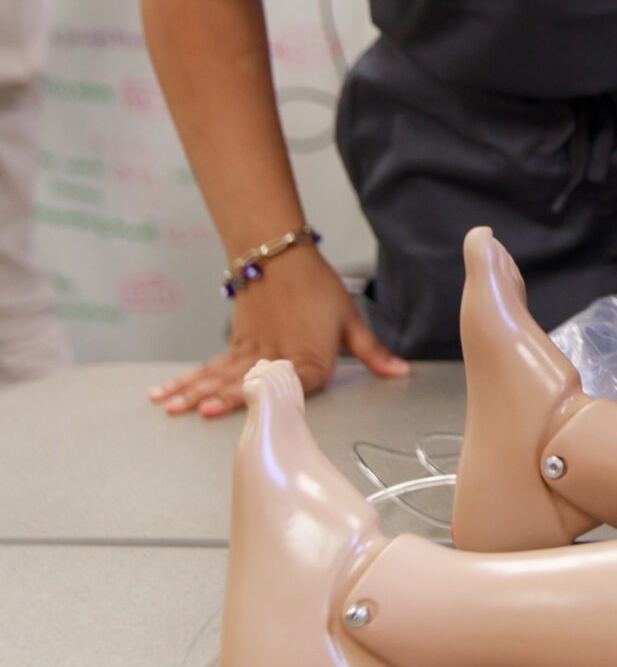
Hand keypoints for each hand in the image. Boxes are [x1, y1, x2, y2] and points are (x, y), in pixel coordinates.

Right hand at [144, 244, 407, 417]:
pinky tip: (164, 394)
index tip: (247, 406)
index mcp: (308, 359)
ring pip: (218, 375)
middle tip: (198, 411)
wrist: (281, 255)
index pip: (292, 387)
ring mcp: (250, 352)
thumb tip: (401, 372)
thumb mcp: (350, 321)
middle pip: (245, 380)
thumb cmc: (318, 288)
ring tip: (169, 407)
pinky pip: (209, 367)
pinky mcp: (235, 344)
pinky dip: (186, 381)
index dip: (269, 398)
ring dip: (192, 392)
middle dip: (219, 397)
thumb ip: (372, 353)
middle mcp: (275, 358)